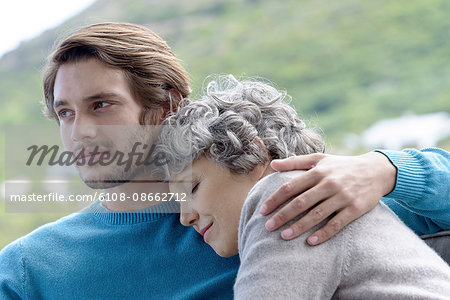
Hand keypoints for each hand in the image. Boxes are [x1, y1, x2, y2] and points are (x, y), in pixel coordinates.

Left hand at [260, 152, 396, 244]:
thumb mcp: (320, 159)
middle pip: (301, 202)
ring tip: (283, 236)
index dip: (275, 199)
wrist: (376, 171)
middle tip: (267, 227)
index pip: (291, 186)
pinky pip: (337, 224)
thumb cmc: (342, 166)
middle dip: (282, 215)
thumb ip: (295, 161)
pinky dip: (323, 233)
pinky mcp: (355, 209)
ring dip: (299, 226)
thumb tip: (273, 165)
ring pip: (316, 214)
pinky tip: (310, 242)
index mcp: (318, 172)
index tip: (262, 210)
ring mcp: (342, 197)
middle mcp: (329, 184)